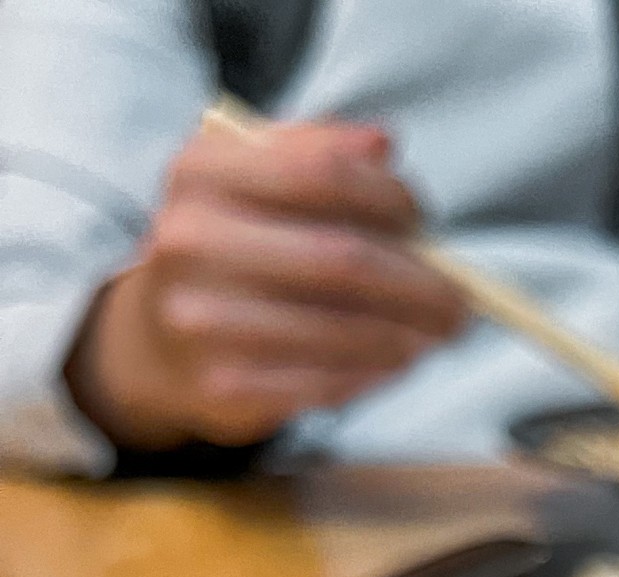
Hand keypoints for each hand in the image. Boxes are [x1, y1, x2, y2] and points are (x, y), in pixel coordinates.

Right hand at [64, 119, 465, 451]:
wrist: (156, 344)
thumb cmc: (229, 252)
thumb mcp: (253, 181)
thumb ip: (316, 152)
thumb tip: (384, 145)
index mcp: (201, 174)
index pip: (324, 174)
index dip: (391, 198)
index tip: (425, 221)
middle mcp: (191, 242)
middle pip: (344, 259)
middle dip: (421, 284)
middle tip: (460, 302)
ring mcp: (203, 319)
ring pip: (345, 330)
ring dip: (411, 336)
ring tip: (438, 334)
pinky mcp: (225, 387)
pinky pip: (330, 383)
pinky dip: (379, 374)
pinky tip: (397, 362)